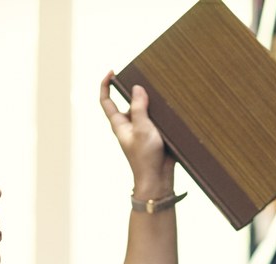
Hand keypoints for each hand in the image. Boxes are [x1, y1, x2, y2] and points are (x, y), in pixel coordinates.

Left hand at [100, 71, 175, 198]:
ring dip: (151, 102)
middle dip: (136, 91)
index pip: (106, 101)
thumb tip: (136, 88)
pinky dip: (161, 113)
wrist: (158, 179)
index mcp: (119, 124)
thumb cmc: (145, 157)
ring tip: (160, 95)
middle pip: (128, 102)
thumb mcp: (142, 128)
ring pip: (144, 110)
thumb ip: (139, 108)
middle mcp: (128, 125)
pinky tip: (170, 108)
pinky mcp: (154, 135)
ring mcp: (141, 130)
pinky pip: (155, 119)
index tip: (112, 72)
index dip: (105, 85)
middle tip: (146, 81)